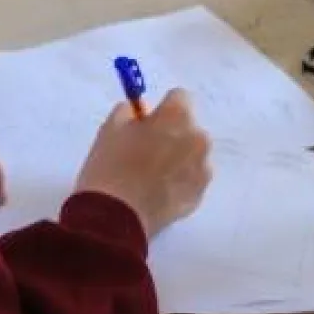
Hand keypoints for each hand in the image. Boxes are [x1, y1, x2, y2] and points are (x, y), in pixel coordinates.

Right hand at [73, 89, 211, 237]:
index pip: (180, 97)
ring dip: (179, 157)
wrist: (115, 217)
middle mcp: (198, 138)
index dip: (163, 108)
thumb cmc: (110, 165)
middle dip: (173, 133)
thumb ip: (129, 113)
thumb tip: (139, 115)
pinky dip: (180, 181)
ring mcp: (203, 169)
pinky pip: (192, 178)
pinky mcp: (200, 195)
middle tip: (146, 150)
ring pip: (192, 154)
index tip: (147, 123)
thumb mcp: (111, 128)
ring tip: (151, 175)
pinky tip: (158, 192)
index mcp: (177, 116)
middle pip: (189, 127)